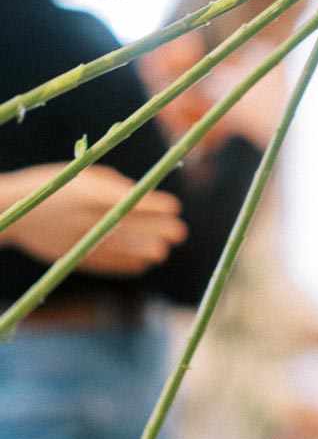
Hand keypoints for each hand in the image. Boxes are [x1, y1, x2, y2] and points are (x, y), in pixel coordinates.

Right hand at [0, 165, 186, 274]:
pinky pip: (104, 264)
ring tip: (164, 251)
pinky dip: (125, 265)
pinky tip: (144, 264)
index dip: (155, 205)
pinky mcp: (72, 256)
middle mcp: (85, 217)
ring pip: (119, 249)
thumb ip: (113, 184)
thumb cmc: (53, 184)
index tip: (175, 207)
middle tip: (180, 232)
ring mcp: (78, 239)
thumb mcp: (82, 173)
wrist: (12, 210)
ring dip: (145, 251)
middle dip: (158, 230)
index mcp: (88, 193)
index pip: (130, 201)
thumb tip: (143, 195)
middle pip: (129, 226)